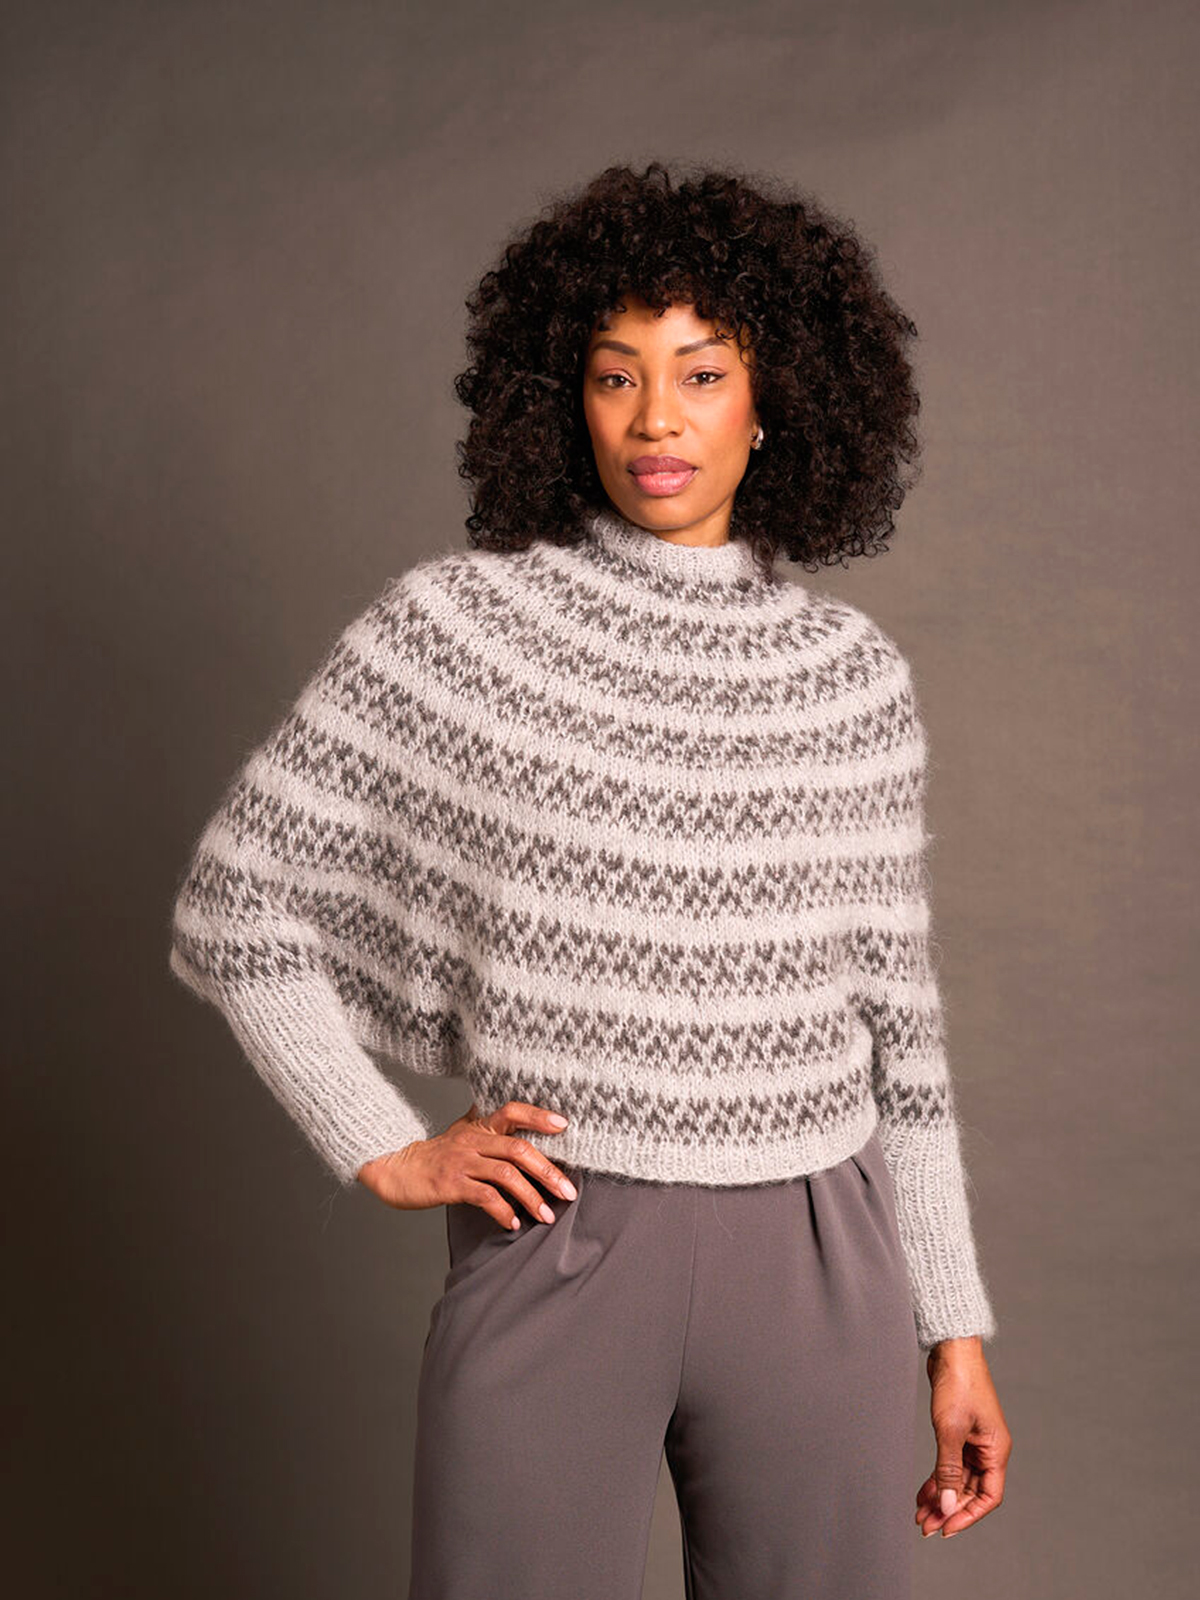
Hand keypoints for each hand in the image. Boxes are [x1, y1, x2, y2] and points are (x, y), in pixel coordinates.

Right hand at [354, 1099, 577, 1228]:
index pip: (512, 1111)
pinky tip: (513, 1223)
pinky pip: (484, 1196)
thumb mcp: (460, 1133)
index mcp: (479, 1127)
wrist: (394, 1169)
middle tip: (568, 1192)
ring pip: (506, 1175)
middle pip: (518, 1149)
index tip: (563, 1125)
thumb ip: (487, 1127)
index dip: (538, 1116)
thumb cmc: (432, 1155)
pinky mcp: (450, 1183)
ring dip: (531, 1197)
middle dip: (548, 1172)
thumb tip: (518, 1122)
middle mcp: (472, 1140)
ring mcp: (461, 1161)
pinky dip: (503, 1211)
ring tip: (546, 1215)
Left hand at [916, 1336, 1011, 1539]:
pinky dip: (938, 1478)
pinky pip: (951, 1465)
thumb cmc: (958, 1384)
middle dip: (949, 1509)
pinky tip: (923, 1491)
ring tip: (919, 1513)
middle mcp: (988, 1449)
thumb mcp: (950, 1430)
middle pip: (971, 1491)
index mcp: (996, 1451)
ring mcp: (974, 1442)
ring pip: (959, 1480)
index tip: (945, 1528)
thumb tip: (948, 1506)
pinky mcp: (960, 1433)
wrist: (952, 1349)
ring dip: (941, 1497)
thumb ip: (948, 1470)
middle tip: (924, 1525)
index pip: (988, 1497)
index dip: (968, 1516)